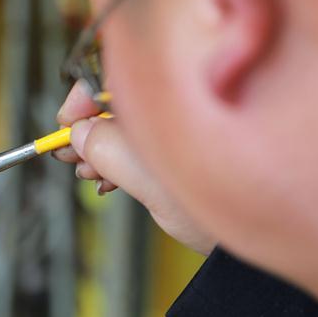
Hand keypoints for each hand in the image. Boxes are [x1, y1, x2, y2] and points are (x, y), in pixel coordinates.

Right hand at [53, 82, 217, 255]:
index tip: (66, 122)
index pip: (123, 72)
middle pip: (121, 100)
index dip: (86, 94)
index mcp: (177, 100)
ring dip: (99, 148)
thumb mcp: (154, 183)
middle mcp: (180, 108)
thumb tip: (80, 132)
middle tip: (66, 155)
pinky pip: (142, 146)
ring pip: (128, 126)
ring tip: (86, 174)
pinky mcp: (183, 152)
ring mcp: (183, 130)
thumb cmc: (218, 211)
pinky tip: (106, 182)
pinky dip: (119, 161)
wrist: (251, 244)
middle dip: (89, 127)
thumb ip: (111, 151)